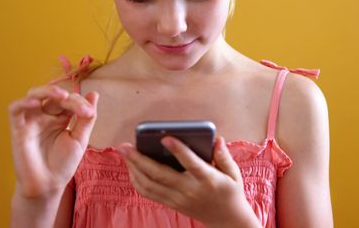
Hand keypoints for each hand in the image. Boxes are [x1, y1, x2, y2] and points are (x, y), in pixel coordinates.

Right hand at [8, 84, 98, 198]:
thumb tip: (94, 94)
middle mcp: (45, 116)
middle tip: (78, 106)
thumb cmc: (63, 164)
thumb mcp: (80, 139)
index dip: (79, 103)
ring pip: (33, 94)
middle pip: (53, 95)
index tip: (89, 114)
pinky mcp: (18, 129)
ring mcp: (31, 121)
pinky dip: (23, 102)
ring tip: (62, 96)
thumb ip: (86, 118)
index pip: (69, 101)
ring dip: (47, 91)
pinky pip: (15, 110)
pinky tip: (36, 103)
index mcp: (60, 117)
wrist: (48, 185)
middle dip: (67, 98)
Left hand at [119, 136, 260, 227]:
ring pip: (150, 185)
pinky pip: (150, 194)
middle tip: (125, 146)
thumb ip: (223, 155)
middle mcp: (190, 190)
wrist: (227, 220)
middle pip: (160, 175)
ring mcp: (179, 199)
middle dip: (139, 159)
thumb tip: (217, 138)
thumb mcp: (234, 173)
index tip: (166, 138)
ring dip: (134, 169)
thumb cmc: (230, 192)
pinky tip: (132, 169)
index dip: (178, 150)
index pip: (191, 164)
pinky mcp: (172, 204)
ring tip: (125, 154)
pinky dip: (137, 181)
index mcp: (208, 179)